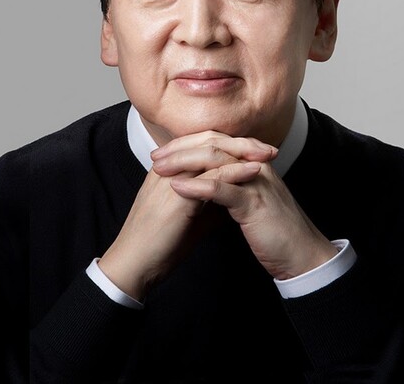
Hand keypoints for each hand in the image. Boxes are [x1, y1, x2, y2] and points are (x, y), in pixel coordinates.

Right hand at [98, 132, 276, 299]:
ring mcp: (172, 176)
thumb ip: (208, 202)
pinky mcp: (178, 194)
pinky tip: (255, 170)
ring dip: (243, 150)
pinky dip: (236, 170)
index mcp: (169, 169)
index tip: (257, 149)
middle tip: (267, 146)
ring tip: (268, 153)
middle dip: (241, 141)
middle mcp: (169, 167)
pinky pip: (212, 175)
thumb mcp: (190, 216)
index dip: (231, 143)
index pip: (203, 143)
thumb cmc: (160, 243)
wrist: (135, 264)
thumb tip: (233, 196)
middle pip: (208, 139)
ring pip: (211, 151)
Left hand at [164, 135, 337, 280]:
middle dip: (180, 149)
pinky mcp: (255, 202)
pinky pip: (222, 188)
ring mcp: (256, 182)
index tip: (162, 154)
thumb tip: (206, 185)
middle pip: (212, 146)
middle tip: (156, 156)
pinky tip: (177, 187)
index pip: (215, 144)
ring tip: (160, 168)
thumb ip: (231, 189)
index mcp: (251, 165)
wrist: (303, 255)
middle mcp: (254, 166)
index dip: (187, 146)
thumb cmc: (275, 232)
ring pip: (215, 161)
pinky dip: (197, 187)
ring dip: (183, 163)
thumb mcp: (249, 203)